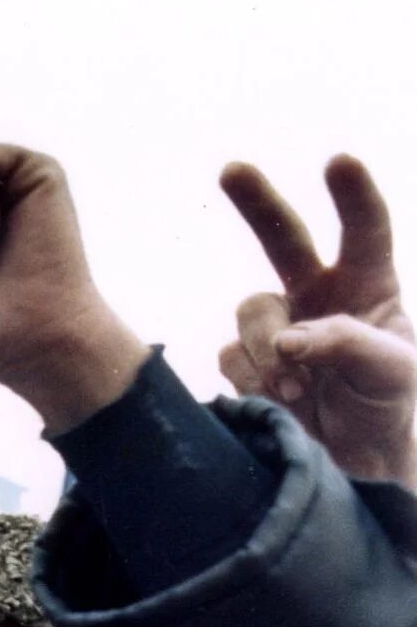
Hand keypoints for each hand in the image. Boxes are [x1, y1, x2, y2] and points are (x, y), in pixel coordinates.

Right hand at [219, 156, 416, 487]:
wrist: (354, 464)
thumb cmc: (387, 407)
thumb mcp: (395, 373)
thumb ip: (348, 343)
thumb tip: (288, 338)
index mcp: (369, 287)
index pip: (365, 232)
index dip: (353, 196)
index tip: (338, 162)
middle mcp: (318, 296)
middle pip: (283, 237)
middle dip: (258, 202)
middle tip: (232, 169)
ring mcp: (279, 328)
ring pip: (252, 310)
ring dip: (270, 348)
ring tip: (298, 389)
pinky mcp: (248, 363)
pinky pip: (232, 355)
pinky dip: (254, 378)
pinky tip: (281, 400)